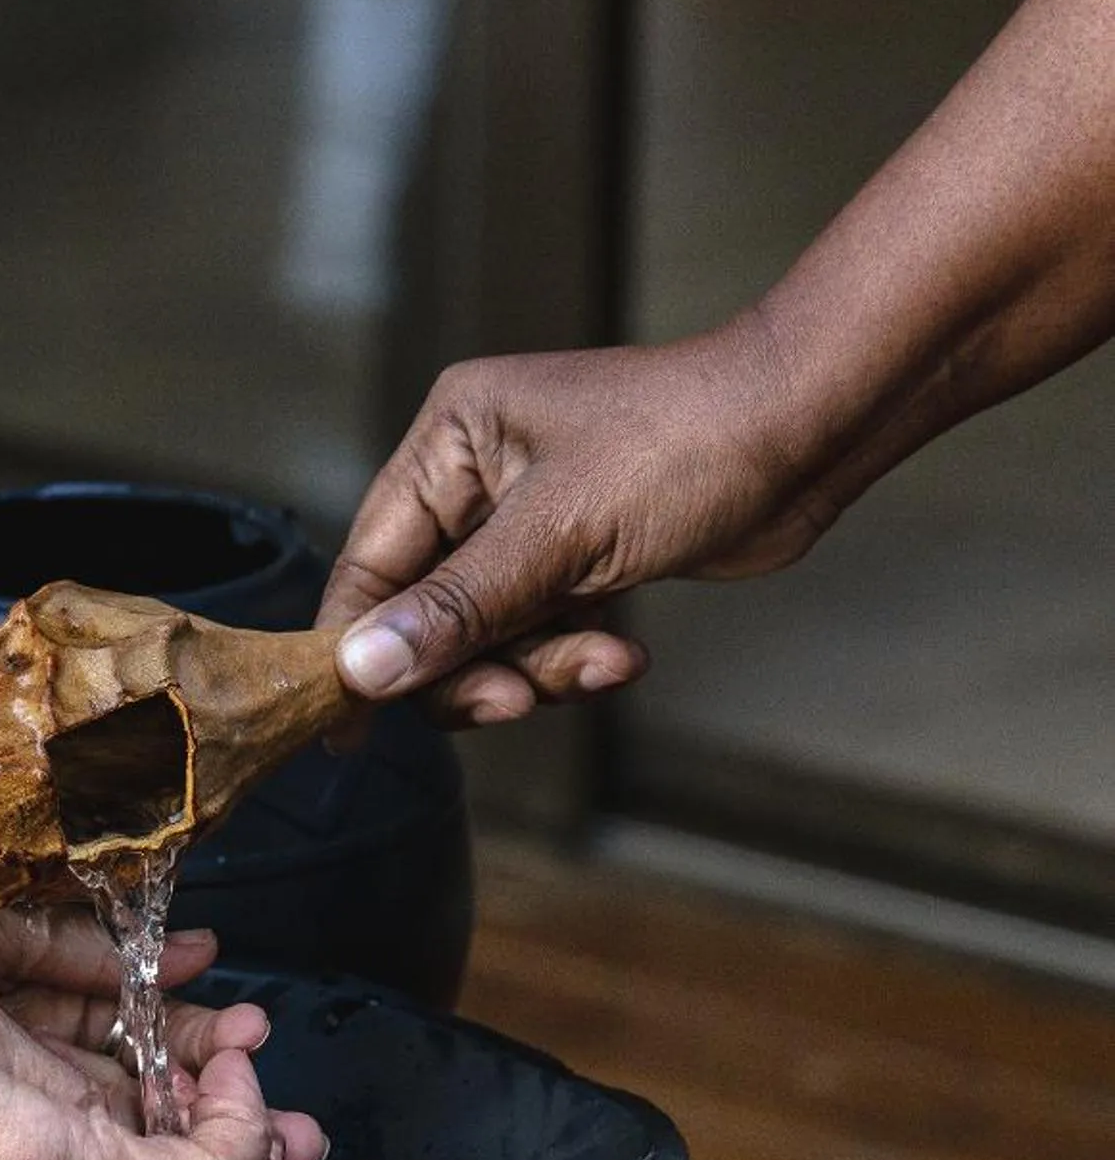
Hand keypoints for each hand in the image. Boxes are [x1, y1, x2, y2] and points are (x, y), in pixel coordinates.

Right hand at [322, 312, 846, 724]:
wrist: (816, 430)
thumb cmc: (690, 442)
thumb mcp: (559, 533)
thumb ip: (455, 608)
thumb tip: (361, 669)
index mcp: (449, 443)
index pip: (369, 565)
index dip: (355, 648)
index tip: (343, 729)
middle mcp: (475, 480)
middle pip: (424, 615)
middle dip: (472, 667)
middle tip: (514, 702)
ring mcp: (526, 523)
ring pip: (485, 639)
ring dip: (537, 668)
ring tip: (601, 666)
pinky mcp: (574, 560)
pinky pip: (538, 636)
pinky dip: (572, 658)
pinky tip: (621, 657)